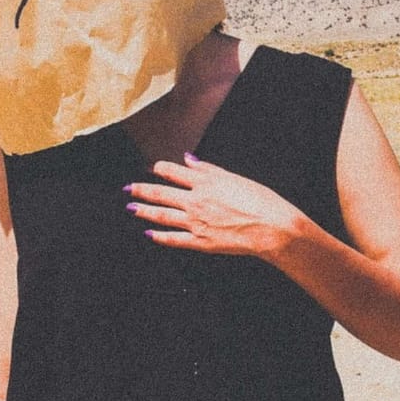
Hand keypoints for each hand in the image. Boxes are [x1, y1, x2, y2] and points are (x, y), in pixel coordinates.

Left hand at [124, 153, 309, 262]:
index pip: (173, 172)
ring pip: (162, 215)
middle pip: (161, 193)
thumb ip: (208, 169)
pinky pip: (174, 239)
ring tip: (131, 208)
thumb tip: (189, 160)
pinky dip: (160, 237)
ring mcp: (195, 222)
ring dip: (144, 211)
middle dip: (142, 190)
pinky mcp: (200, 241)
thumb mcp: (234, 177)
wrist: (271, 227)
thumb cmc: (260, 201)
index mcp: (205, 182)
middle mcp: (195, 200)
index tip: (153, 168)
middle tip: (128, 189)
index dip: (160, 169)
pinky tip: (149, 234)